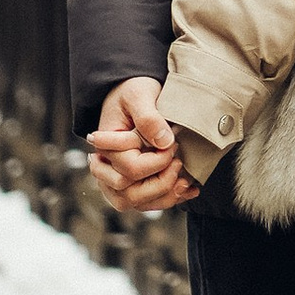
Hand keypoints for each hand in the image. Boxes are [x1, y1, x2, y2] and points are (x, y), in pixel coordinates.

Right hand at [88, 78, 198, 214]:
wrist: (131, 95)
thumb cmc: (133, 92)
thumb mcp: (139, 95)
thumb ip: (149, 118)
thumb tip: (164, 142)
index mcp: (105, 146)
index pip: (130, 168)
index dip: (158, 161)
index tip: (173, 144)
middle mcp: (105, 168)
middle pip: (129, 193)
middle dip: (161, 181)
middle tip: (179, 160)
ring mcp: (115, 179)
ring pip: (136, 203)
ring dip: (164, 196)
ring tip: (185, 181)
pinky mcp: (129, 184)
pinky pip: (145, 202)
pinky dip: (168, 199)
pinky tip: (189, 190)